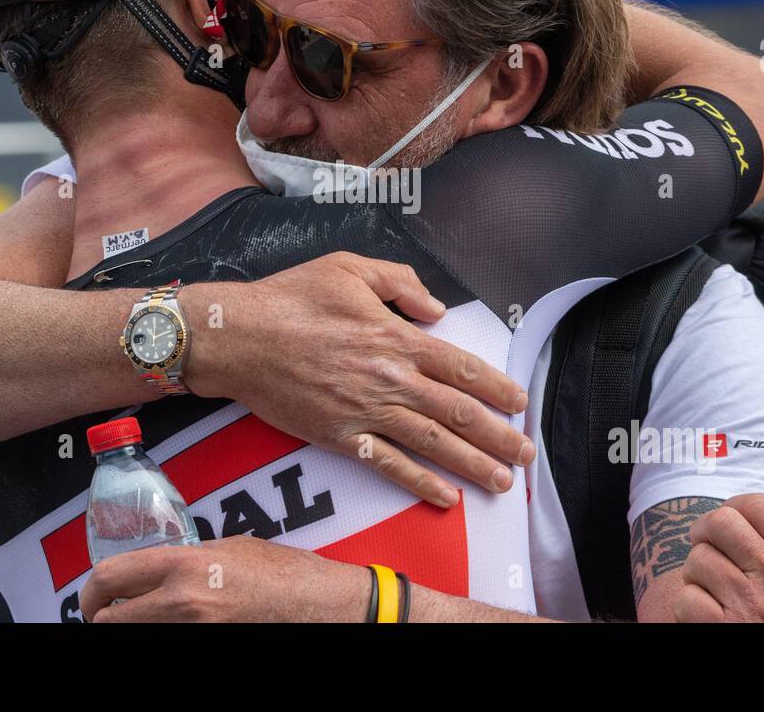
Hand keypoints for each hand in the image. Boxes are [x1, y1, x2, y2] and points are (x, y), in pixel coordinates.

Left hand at [80, 535, 368, 622]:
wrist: (318, 605)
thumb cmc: (282, 572)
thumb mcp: (228, 549)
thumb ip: (185, 559)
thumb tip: (153, 571)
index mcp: (184, 565)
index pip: (108, 577)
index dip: (90, 592)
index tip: (94, 599)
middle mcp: (182, 603)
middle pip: (108, 621)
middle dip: (104, 619)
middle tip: (111, 617)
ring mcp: (193, 634)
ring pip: (132, 637)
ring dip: (132, 630)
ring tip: (143, 621)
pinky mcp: (205, 652)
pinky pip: (167, 645)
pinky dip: (160, 637)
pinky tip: (173, 628)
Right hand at [179, 252, 533, 507]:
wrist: (237, 337)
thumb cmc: (289, 298)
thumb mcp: (349, 267)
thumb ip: (400, 282)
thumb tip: (436, 308)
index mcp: (396, 336)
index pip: (463, 367)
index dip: (499, 388)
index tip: (521, 403)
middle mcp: (389, 377)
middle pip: (459, 412)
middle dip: (498, 436)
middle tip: (525, 455)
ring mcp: (365, 410)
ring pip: (432, 443)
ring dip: (472, 465)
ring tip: (501, 482)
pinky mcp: (339, 436)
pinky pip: (387, 465)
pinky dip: (418, 483)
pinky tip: (444, 497)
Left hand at [673, 494, 763, 622]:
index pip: (759, 505)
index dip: (738, 505)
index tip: (733, 519)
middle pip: (720, 522)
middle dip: (708, 530)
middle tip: (709, 542)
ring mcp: (746, 602)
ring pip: (697, 559)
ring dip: (698, 571)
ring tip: (712, 584)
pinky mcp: (722, 628)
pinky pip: (687, 598)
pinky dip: (691, 605)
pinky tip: (708, 611)